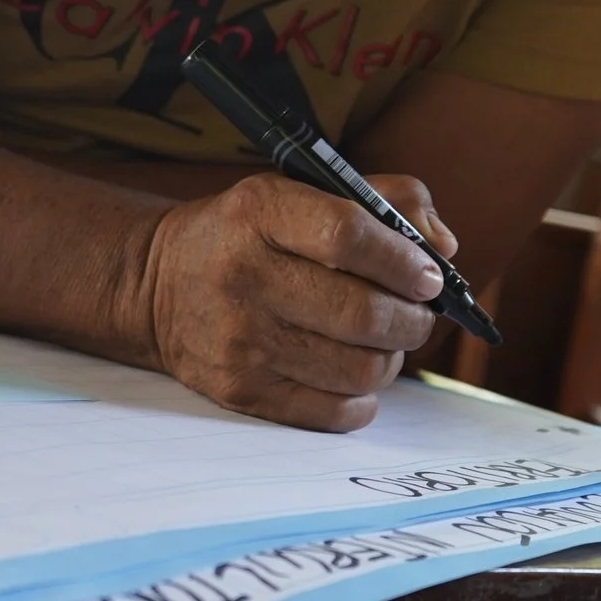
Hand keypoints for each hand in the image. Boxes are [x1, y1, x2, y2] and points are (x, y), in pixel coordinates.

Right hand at [144, 172, 458, 431]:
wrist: (156, 285)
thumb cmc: (248, 234)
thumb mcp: (299, 189)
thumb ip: (383, 199)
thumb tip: (444, 247)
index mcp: (260, 213)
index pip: (348, 235)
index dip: (404, 260)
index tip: (428, 274)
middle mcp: (244, 276)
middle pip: (362, 314)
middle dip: (413, 318)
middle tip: (418, 312)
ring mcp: (239, 340)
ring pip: (358, 369)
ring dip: (392, 358)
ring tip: (386, 341)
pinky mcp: (240, 390)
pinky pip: (333, 411)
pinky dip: (362, 397)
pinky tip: (354, 372)